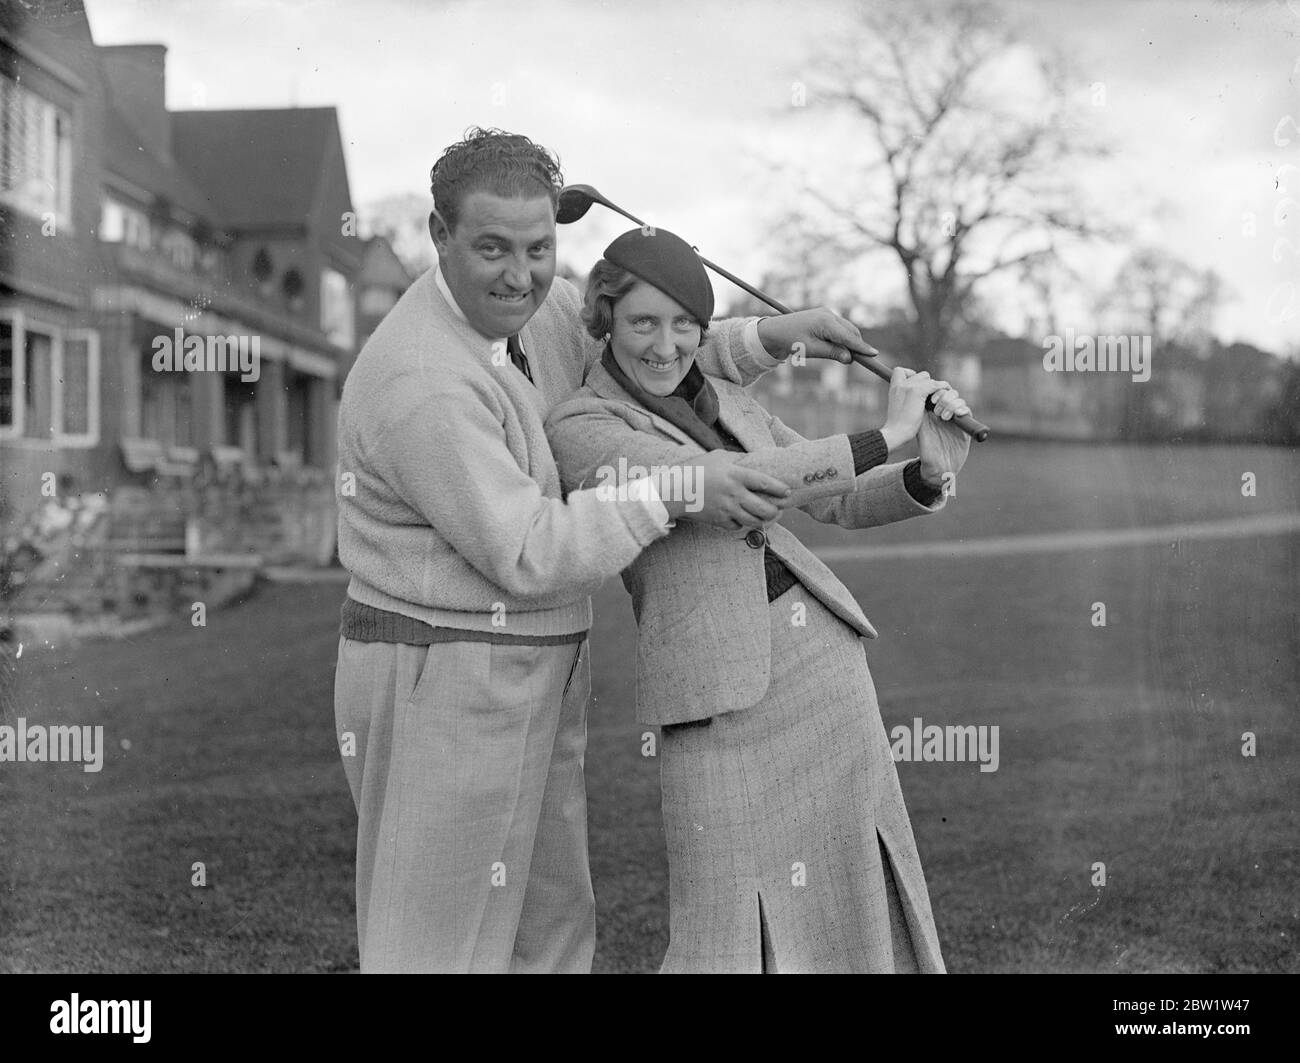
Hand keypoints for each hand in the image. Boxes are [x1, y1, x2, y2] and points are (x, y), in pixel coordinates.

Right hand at [664, 450, 790, 529]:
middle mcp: (734, 494)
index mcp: (735, 475)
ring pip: (754, 521)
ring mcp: (726, 509)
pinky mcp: (718, 521)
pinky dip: (744, 524)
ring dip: (763, 521)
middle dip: (776, 511)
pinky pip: (737, 526)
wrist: (673, 491)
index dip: (779, 489)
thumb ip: (736, 458)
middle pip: (764, 508)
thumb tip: (752, 459)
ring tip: (768, 517)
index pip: (764, 483)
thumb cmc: (694, 469)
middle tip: (779, 509)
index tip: (787, 491)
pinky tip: (746, 519)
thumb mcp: (716, 457)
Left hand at [756, 308, 875, 364]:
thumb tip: (850, 358)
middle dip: (855, 346)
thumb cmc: (790, 340)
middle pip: (851, 332)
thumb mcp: (811, 350)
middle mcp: (829, 314)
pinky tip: (834, 347)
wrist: (774, 330)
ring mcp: (827, 313)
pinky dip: (841, 338)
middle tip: (853, 361)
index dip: (861, 347)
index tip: (874, 354)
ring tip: (839, 356)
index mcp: (825, 322)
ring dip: (848, 342)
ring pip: (846, 330)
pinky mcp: (825, 316)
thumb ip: (832, 353)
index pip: (848, 337)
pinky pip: (839, 328)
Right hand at [879, 367, 947, 452]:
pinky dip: (940, 389)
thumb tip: (916, 395)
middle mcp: (900, 383)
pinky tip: (941, 399)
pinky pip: (934, 384)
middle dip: (926, 383)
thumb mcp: (898, 406)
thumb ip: (904, 396)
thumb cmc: (898, 424)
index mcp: (894, 387)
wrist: (896, 432)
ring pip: (927, 377)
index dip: (910, 375)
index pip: (900, 370)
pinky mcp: (917, 391)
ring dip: (932, 387)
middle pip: (919, 374)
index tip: (914, 387)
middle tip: (927, 397)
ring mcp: (909, 386)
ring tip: (933, 399)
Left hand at [918, 387, 972, 490]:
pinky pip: (967, 411)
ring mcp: (956, 419)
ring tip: (942, 416)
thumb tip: (915, 397)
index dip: (936, 392)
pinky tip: (957, 413)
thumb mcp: (920, 430)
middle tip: (936, 410)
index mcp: (933, 412)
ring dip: (952, 404)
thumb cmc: (927, 450)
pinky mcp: (965, 426)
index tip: (931, 399)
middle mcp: (945, 413)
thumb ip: (920, 415)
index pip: (938, 394)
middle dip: (944, 397)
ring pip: (959, 401)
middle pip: (949, 394)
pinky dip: (963, 409)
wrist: (938, 467)